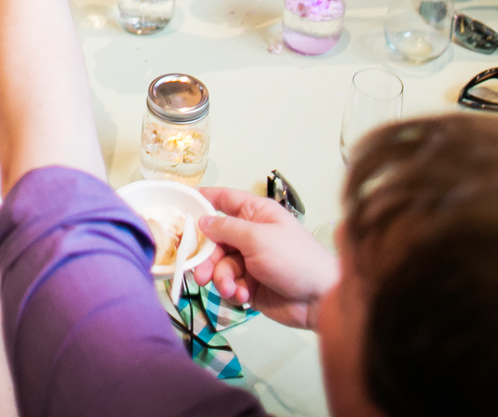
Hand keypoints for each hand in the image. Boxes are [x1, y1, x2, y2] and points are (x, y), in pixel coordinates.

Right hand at [193, 186, 339, 329]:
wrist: (319, 299)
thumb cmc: (295, 259)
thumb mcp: (259, 238)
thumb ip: (227, 228)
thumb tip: (202, 220)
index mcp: (255, 214)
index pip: (223, 199)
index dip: (201, 199)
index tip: (178, 204)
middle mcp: (249, 234)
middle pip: (213, 239)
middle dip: (206, 258)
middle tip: (200, 274)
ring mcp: (249, 260)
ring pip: (218, 264)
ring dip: (221, 278)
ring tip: (231, 289)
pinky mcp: (249, 284)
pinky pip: (228, 284)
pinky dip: (233, 291)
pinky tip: (243, 297)